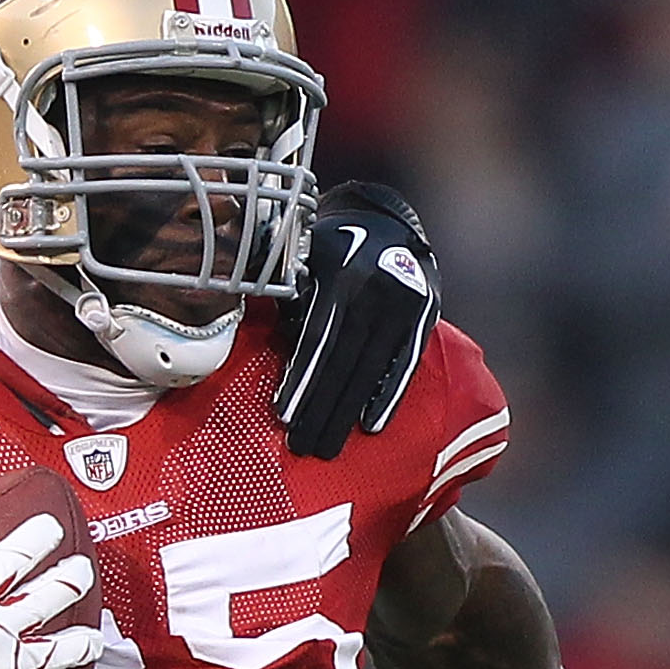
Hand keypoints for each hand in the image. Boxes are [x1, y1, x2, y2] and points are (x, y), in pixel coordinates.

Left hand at [274, 182, 440, 461]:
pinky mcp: (425, 316)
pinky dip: (388, 397)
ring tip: (327, 448)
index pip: (317, 339)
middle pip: (343, 362)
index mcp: (340, 275)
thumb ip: (283, 291)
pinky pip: (405, 364)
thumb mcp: (303, 255)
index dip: (301, 380)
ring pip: (370, 370)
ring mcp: (405, 304)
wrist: (388, 220)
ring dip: (346, 414)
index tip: (284, 417)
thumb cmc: (330, 247)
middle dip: (320, 409)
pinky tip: (370, 426)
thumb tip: (244, 323)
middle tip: (301, 447)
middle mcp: (375, 290)